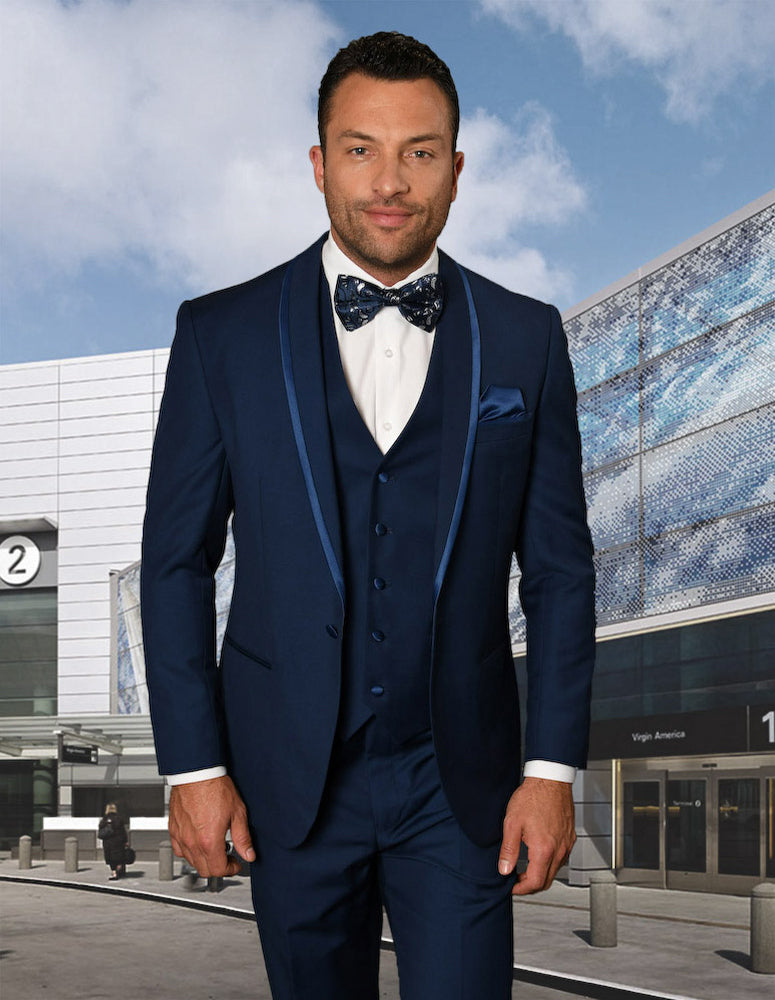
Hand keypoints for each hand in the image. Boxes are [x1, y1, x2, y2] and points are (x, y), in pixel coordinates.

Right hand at [168, 775, 255, 876]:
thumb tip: (249, 854)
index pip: (218, 870)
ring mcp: (180, 837)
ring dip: (204, 860)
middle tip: (228, 858)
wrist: (196, 773)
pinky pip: (179, 850)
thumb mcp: (237, 812)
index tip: (236, 864)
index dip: (230, 869)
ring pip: (191, 861)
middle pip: (204, 870)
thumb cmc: (214, 787)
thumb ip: (243, 837)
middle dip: (218, 867)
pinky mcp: (173, 829)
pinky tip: (198, 842)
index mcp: (209, 841)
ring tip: (215, 847)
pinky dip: (189, 852)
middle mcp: (192, 842)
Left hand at [498, 777, 574, 894]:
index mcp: (544, 849)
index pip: (535, 882)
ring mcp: (566, 844)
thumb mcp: (512, 823)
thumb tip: (504, 869)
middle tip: (517, 881)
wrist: (550, 779)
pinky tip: (539, 854)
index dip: (521, 889)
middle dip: (531, 886)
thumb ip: (508, 850)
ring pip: (555, 871)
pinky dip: (550, 863)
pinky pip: (561, 858)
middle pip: (547, 881)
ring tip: (525, 868)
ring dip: (541, 875)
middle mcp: (559, 850)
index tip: (512, 887)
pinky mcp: (570, 837)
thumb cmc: (533, 797)